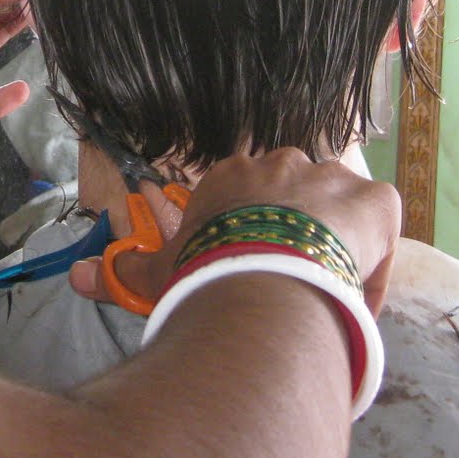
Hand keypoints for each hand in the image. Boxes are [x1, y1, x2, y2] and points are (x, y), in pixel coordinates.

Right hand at [70, 149, 400, 316]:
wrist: (264, 283)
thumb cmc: (206, 275)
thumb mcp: (161, 274)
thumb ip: (124, 273)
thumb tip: (77, 277)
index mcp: (233, 175)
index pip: (248, 200)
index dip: (252, 238)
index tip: (253, 272)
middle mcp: (284, 163)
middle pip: (296, 200)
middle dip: (295, 237)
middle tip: (289, 284)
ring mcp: (334, 177)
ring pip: (340, 212)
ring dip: (334, 247)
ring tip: (325, 293)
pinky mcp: (376, 199)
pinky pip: (381, 228)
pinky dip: (374, 261)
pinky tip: (357, 294)